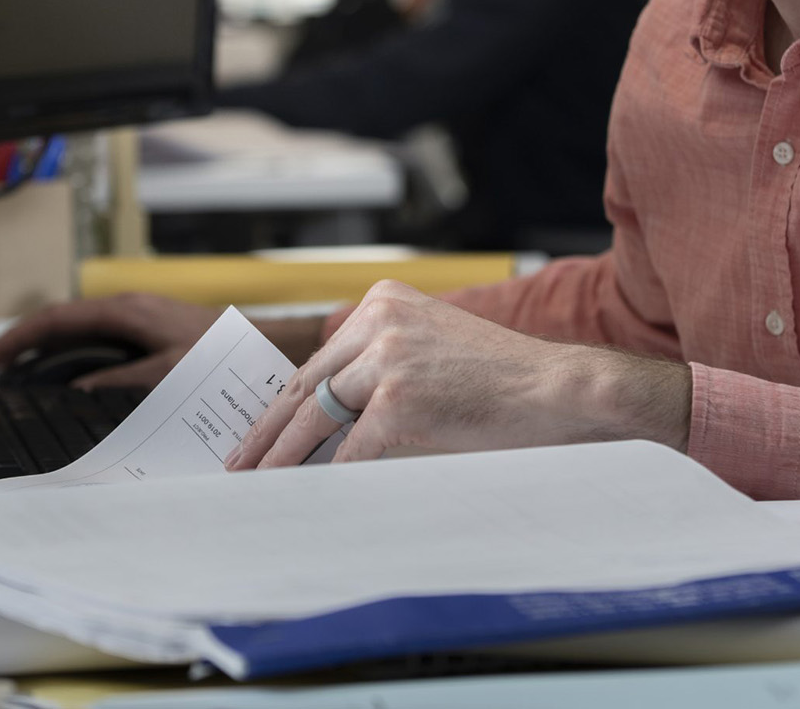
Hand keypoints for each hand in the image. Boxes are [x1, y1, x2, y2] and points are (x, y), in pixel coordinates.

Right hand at [0, 293, 216, 389]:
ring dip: (48, 345)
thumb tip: (76, 391)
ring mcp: (138, 316)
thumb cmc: (222, 355)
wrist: (265, 344)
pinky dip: (73, 350)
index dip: (20, 335)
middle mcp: (127, 308)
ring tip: (18, 368)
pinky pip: (98, 336)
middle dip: (26, 339)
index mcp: (125, 311)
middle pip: (62, 319)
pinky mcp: (149, 328)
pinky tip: (65, 370)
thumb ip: (119, 382)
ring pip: (79, 327)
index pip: (58, 318)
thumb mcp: (167, 374)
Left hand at [224, 280, 691, 468]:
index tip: (259, 429)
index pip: (320, 360)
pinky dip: (330, 478)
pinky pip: (350, 451)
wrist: (560, 389)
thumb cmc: (505, 378)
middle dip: (269, 430)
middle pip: (307, 385)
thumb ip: (382, 359)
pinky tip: (314, 497)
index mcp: (382, 302)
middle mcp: (378, 321)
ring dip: (282, 456)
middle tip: (239, 461)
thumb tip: (327, 411)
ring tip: (259, 482)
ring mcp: (387, 360)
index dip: (285, 401)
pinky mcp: (399, 402)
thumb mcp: (433, 344)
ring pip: (316, 418)